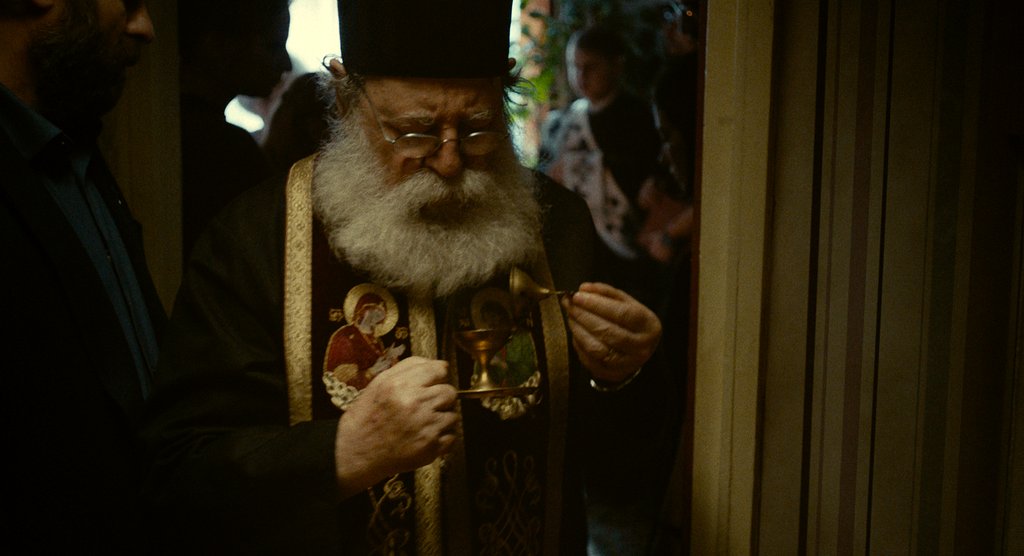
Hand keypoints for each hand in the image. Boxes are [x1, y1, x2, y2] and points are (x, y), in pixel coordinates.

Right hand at [333, 356, 457, 496]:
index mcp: (402, 385)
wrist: (356, 453)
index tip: (431, 384)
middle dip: (440, 398)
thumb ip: (409, 367)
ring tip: (422, 424)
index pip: (439, 370)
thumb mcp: (380, 383)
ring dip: (441, 419)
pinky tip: (424, 437)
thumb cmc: (367, 416)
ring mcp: (426, 427)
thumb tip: (440, 365)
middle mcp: (416, 404)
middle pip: (450, 392)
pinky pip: (452, 437)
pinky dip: (442, 438)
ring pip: (453, 416)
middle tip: (425, 407)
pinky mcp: (431, 447)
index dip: (437, 377)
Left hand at [561, 283, 661, 384]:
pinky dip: (579, 344)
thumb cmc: (630, 322)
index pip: (622, 314)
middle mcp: (641, 347)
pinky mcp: (612, 375)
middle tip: (570, 305)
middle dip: (584, 316)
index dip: (597, 304)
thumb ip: (606, 293)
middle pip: (607, 331)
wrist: (639, 349)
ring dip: (578, 330)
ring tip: (570, 316)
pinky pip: (589, 360)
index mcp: (648, 326)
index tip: (578, 296)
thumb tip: (584, 289)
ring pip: (596, 348)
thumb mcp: (626, 303)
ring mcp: (627, 364)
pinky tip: (576, 331)